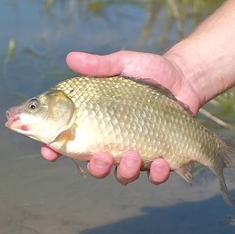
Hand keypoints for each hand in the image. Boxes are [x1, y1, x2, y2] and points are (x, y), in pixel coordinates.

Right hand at [41, 50, 200, 184]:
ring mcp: (137, 154)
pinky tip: (162, 162)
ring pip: (123, 176)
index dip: (54, 150)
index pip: (68, 141)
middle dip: (96, 167)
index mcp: (97, 124)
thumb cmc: (148, 71)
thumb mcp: (123, 64)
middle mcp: (113, 143)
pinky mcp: (161, 158)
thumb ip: (99, 65)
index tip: (49, 152)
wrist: (185, 78)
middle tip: (102, 157)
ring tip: (134, 156)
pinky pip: (156, 176)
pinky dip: (157, 174)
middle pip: (96, 166)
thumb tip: (71, 57)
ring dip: (126, 171)